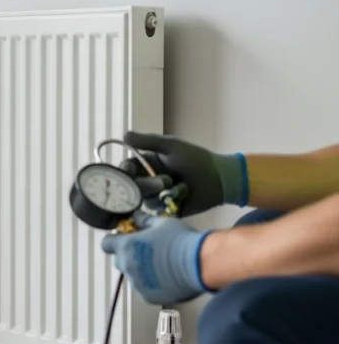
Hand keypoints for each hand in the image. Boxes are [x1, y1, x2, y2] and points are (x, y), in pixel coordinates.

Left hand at [101, 214, 212, 304]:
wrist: (201, 264)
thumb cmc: (181, 240)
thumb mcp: (162, 224)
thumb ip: (145, 221)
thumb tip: (136, 217)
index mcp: (126, 247)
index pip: (106, 244)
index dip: (114, 241)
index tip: (123, 239)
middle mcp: (127, 266)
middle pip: (120, 260)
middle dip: (129, 256)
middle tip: (147, 251)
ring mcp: (137, 284)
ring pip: (133, 276)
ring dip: (142, 271)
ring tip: (163, 266)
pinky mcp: (149, 297)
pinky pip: (145, 289)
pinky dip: (153, 285)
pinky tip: (168, 278)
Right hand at [119, 131, 247, 216]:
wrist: (219, 179)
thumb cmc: (196, 159)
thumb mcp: (171, 146)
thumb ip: (148, 141)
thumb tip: (124, 134)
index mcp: (146, 163)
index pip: (126, 169)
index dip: (124, 172)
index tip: (128, 171)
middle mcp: (148, 179)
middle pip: (132, 186)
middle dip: (147, 184)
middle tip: (165, 181)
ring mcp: (156, 195)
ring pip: (144, 199)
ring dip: (160, 193)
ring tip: (178, 186)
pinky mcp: (165, 208)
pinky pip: (157, 209)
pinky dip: (169, 201)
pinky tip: (182, 195)